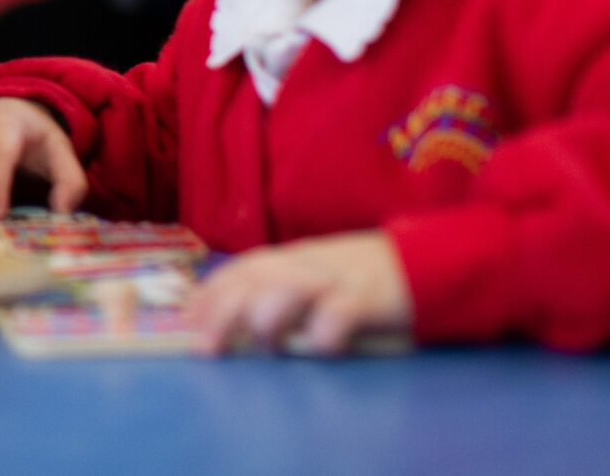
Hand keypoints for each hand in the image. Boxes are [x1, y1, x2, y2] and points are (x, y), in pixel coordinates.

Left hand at [187, 232, 412, 355]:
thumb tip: (229, 323)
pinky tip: (320, 350)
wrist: (423, 261)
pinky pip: (343, 310)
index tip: (186, 324)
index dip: (210, 295)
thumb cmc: (359, 278)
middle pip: (256, 279)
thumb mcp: (313, 279)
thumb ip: (277, 294)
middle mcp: (306, 264)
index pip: (240, 270)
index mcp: (289, 259)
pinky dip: (328, 330)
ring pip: (292, 287)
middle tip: (206, 348)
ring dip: (270, 317)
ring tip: (263, 347)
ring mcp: (338, 278)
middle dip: (223, 312)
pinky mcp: (372, 297)